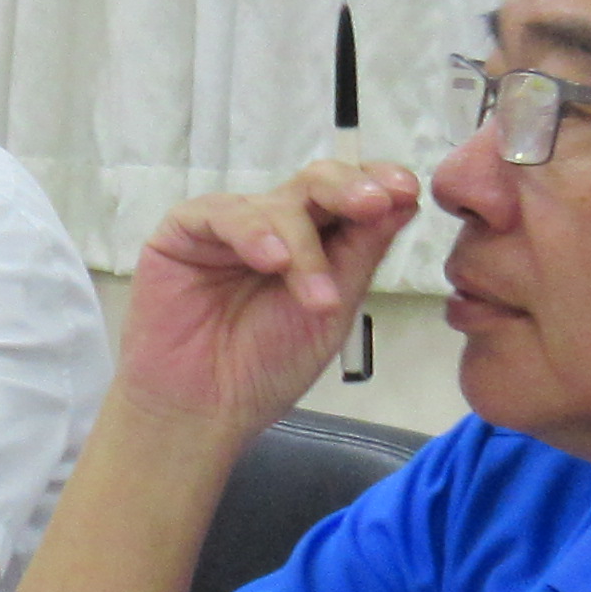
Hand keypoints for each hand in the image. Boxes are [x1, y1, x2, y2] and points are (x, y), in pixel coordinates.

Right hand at [113, 161, 418, 435]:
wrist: (202, 409)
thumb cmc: (266, 368)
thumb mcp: (331, 311)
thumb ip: (361, 253)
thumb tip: (403, 199)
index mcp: (315, 243)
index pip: (349, 198)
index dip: (377, 184)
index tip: (406, 190)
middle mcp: (275, 226)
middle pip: (317, 183)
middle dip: (349, 190)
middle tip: (373, 205)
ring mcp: (230, 225)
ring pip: (278, 203)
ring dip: (304, 246)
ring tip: (316, 299)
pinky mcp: (184, 230)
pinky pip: (222, 213)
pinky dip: (253, 233)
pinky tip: (271, 262)